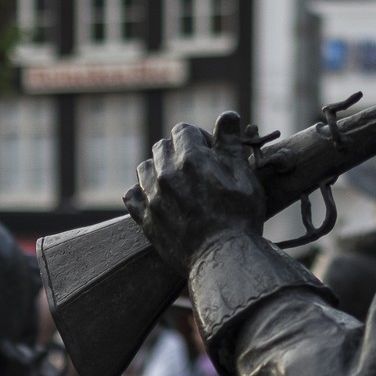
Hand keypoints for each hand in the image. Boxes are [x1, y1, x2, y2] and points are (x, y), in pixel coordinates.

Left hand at [124, 111, 265, 272]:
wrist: (223, 260)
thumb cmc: (241, 218)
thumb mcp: (244, 177)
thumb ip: (230, 144)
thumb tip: (228, 115)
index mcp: (191, 160)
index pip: (182, 130)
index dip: (197, 137)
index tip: (209, 151)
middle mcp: (167, 174)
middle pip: (162, 146)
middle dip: (178, 150)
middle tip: (195, 168)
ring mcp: (153, 197)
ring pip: (144, 167)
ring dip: (158, 168)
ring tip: (176, 182)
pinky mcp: (145, 219)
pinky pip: (132, 194)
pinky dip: (142, 191)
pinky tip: (157, 197)